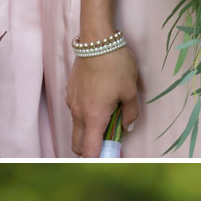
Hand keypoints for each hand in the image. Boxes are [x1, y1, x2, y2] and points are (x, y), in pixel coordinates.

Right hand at [69, 39, 138, 153]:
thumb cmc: (115, 64)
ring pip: (76, 128)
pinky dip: (85, 117)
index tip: (111, 160)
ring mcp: (72, 102)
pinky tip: (99, 104)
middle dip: (90, 151)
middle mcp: (79, 113)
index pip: (90, 152)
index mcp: (94, 117)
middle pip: (78, 145)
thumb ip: (130, 113)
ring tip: (106, 121)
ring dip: (88, 133)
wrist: (96, 39)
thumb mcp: (130, 90)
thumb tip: (127, 126)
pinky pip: (75, 112)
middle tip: (108, 146)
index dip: (99, 161)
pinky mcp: (70, 92)